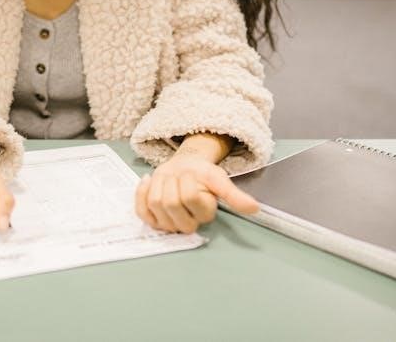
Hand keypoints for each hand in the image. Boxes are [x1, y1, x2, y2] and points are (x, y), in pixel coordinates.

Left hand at [134, 153, 258, 233]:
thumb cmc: (203, 175)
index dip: (187, 180)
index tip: (192, 174)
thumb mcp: (219, 179)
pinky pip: (140, 209)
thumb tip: (255, 208)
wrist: (185, 169)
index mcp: (205, 214)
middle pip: (169, 202)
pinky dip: (141, 191)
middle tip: (179, 177)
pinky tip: (149, 181)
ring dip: (158, 183)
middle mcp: (187, 224)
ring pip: (154, 202)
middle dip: (171, 182)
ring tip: (168, 179)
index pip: (188, 196)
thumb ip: (234, 195)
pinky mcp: (152, 220)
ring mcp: (168, 224)